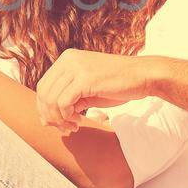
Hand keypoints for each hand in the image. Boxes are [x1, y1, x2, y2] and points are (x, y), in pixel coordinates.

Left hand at [36, 49, 152, 132]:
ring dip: (59, 118)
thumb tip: (45, 120)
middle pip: (43, 93)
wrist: (143, 76)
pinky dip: (67, 116)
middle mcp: (68, 60)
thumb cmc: (118, 85)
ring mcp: (75, 67)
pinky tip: (80, 121)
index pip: (43, 86)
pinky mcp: (84, 79)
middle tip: (65, 128)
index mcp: (67, 59)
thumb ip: (67, 100)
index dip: (45, 108)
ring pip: (51, 99)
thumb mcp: (87, 90)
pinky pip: (63, 102)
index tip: (58, 123)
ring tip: (73, 126)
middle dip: (50, 115)